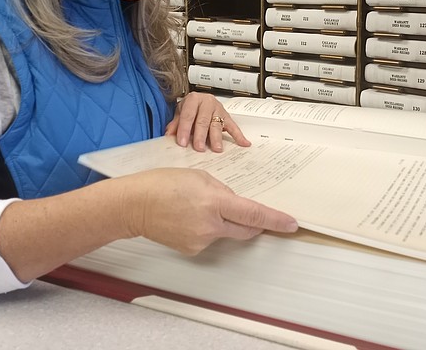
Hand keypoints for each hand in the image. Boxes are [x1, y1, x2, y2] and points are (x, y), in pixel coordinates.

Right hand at [121, 168, 297, 255]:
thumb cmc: (161, 184)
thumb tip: (235, 203)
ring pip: (226, 232)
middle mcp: (210, 226)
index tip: (291, 224)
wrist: (134, 205)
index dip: (275, 220)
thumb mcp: (199, 176)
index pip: (253, 215)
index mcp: (214, 202)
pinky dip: (207, 228)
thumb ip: (222, 190)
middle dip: (253, 223)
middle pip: (245, 230)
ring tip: (197, 206)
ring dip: (223, 222)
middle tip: (251, 213)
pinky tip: (189, 217)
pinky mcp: (192, 250)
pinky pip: (210, 238)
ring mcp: (201, 241)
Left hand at [165, 92, 249, 151]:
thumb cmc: (190, 107)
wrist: (199, 99)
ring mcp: (218, 109)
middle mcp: (207, 102)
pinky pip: (233, 126)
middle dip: (200, 135)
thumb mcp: (180, 112)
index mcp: (194, 99)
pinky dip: (239, 135)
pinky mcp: (227, 116)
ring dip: (217, 137)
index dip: (184, 129)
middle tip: (199, 148)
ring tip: (216, 149)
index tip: (181, 142)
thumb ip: (175, 123)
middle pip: (203, 120)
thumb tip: (169, 135)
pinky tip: (244, 143)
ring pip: (217, 124)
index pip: (188, 115)